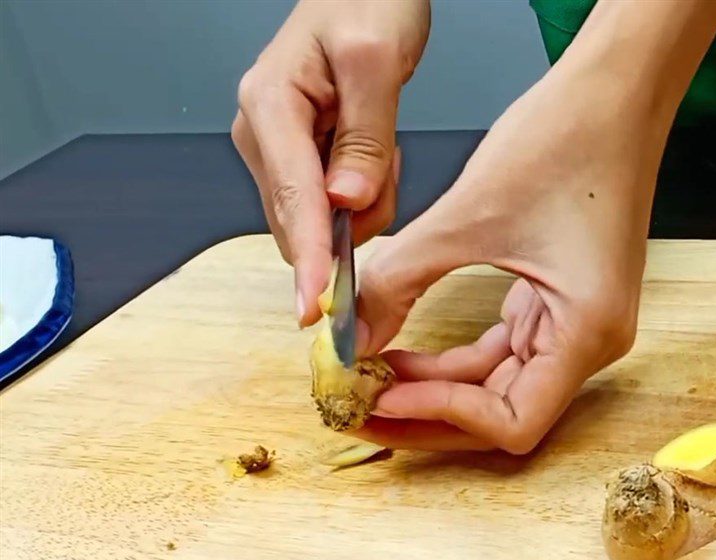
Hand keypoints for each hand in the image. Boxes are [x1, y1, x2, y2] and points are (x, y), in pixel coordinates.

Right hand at [233, 0, 429, 325]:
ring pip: (322, 221)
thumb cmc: (366, 2)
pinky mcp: (300, 162)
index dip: (308, 257)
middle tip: (386, 160)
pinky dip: (364, 193)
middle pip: (304, 221)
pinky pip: (333, 207)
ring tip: (382, 142)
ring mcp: (279, 152)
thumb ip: (363, 137)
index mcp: (270, 106)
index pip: (293, 200)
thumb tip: (346, 202)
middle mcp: (264, 136)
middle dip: (352, 218)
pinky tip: (372, 151)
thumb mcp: (376, 60)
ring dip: (364, 202)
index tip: (315, 306)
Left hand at [353, 64, 667, 453]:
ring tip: (364, 382)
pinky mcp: (551, 308)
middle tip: (356, 409)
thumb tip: (345, 334)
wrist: (614, 90)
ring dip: (428, 390)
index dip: (443, 415)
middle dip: (423, 414)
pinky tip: (397, 353)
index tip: (381, 396)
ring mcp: (570, 328)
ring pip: (490, 388)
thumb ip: (399, 279)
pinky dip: (445, 363)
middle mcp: (586, 343)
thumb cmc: (567, 138)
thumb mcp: (467, 214)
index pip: (513, 422)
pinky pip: (493, 354)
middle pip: (496, 415)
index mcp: (586, 331)